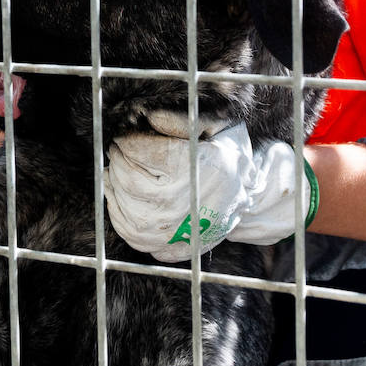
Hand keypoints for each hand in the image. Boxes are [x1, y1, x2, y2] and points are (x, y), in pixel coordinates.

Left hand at [104, 112, 317, 262]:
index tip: (124, 136)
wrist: (251, 198)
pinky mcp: (171, 249)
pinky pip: (130, 234)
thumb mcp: (214, 127)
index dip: (128, 143)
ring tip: (115, 169)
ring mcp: (178, 232)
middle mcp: (188, 205)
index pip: (143, 154)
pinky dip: (118, 212)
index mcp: (198, 170)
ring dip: (114, 185)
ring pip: (126, 208)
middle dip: (119, 161)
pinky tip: (120, 195)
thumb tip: (149, 116)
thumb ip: (181, 120)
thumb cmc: (228, 156)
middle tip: (117, 150)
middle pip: (130, 181)